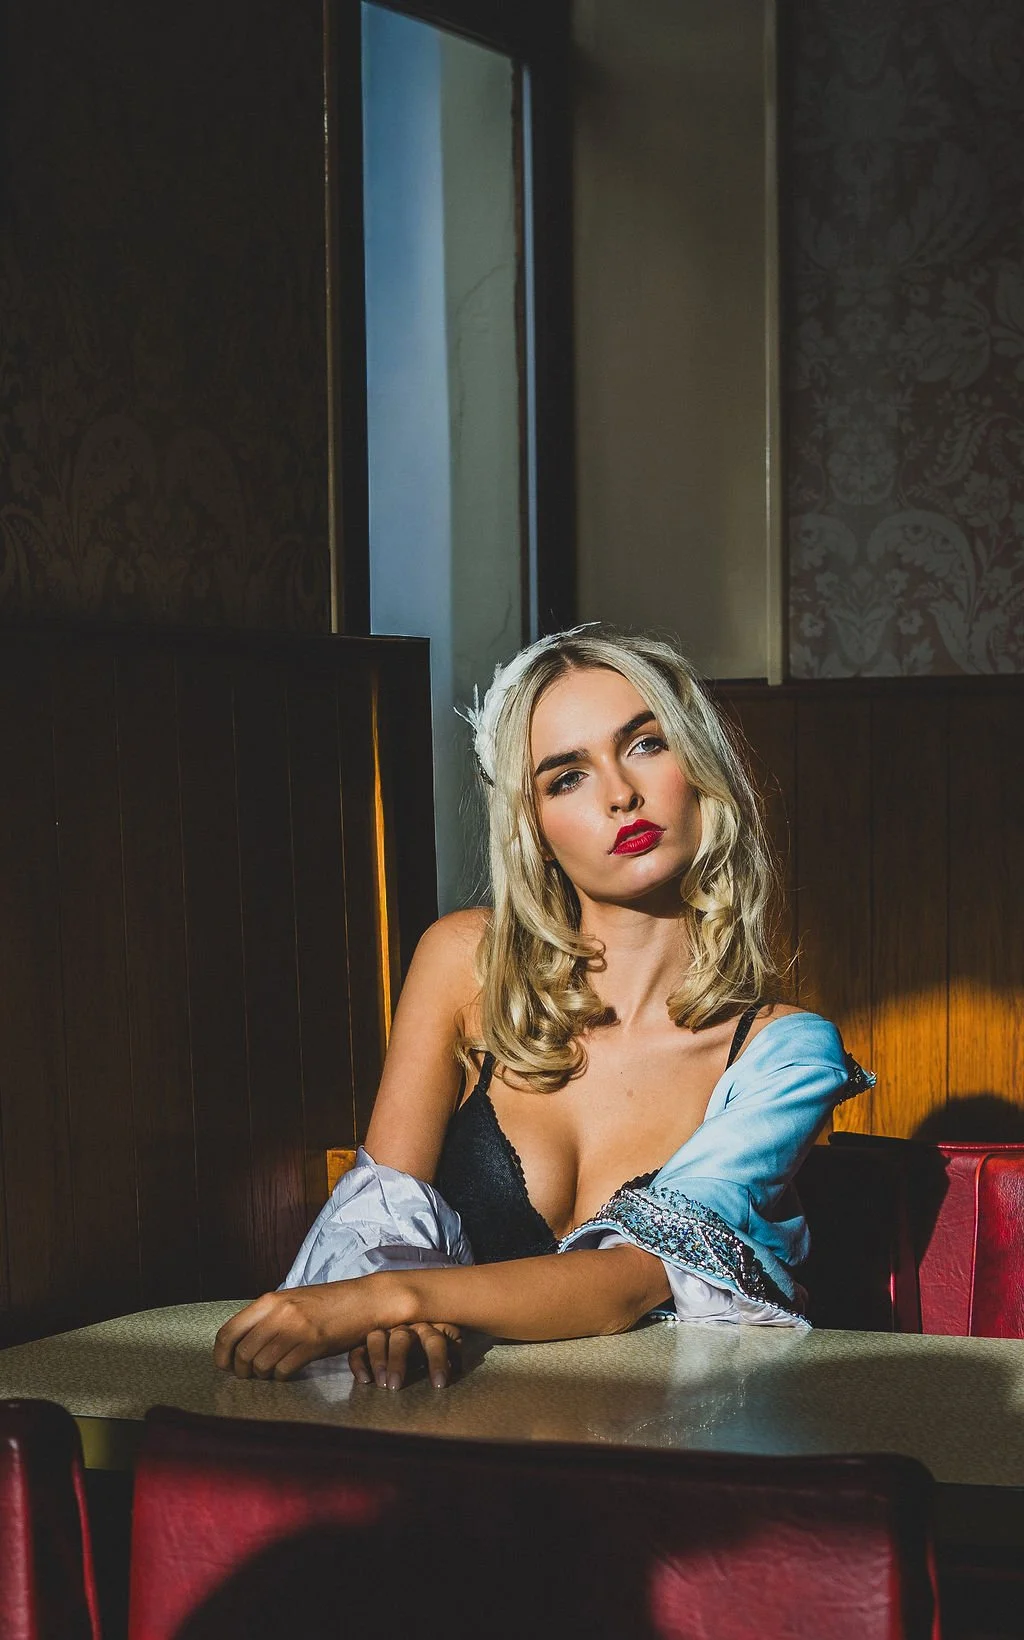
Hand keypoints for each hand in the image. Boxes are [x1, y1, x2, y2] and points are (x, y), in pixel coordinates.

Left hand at [213, 1282, 376, 1379]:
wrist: (366, 1299)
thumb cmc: (330, 1303)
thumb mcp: (293, 1301)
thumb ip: (268, 1317)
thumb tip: (242, 1342)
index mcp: (270, 1300)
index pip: (227, 1331)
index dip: (221, 1355)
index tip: (226, 1366)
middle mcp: (279, 1313)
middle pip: (242, 1353)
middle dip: (243, 1371)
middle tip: (253, 1374)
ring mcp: (296, 1328)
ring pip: (260, 1365)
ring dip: (264, 1375)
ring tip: (274, 1371)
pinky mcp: (313, 1344)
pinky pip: (283, 1370)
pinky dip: (282, 1376)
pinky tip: (290, 1370)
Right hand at [349, 1322, 461, 1390]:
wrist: (408, 1321)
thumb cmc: (431, 1341)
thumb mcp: (445, 1343)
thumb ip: (452, 1353)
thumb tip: (458, 1369)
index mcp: (428, 1327)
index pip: (434, 1340)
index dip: (438, 1361)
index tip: (439, 1384)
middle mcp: (405, 1326)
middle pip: (402, 1338)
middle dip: (398, 1361)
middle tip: (396, 1386)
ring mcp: (384, 1331)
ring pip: (377, 1338)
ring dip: (378, 1360)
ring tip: (381, 1384)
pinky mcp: (365, 1341)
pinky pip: (357, 1349)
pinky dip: (359, 1363)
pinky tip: (364, 1380)